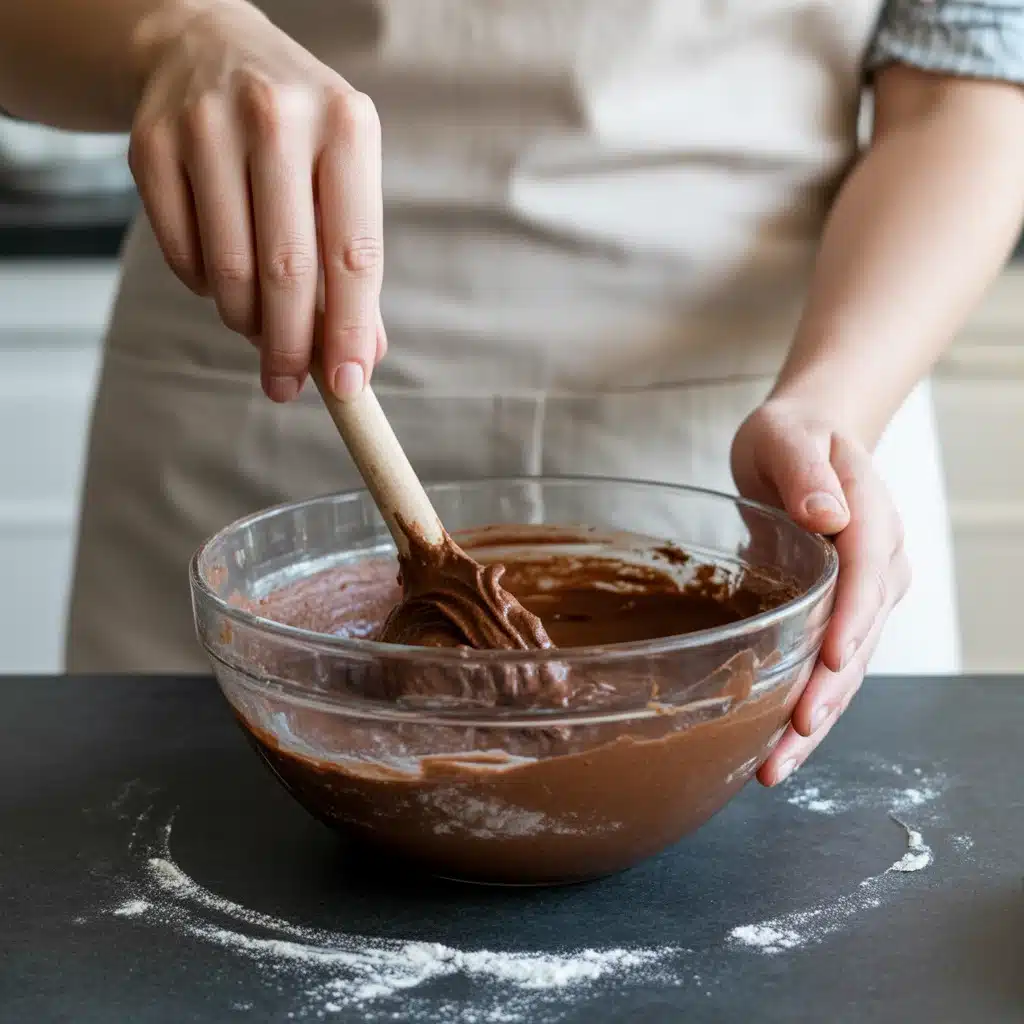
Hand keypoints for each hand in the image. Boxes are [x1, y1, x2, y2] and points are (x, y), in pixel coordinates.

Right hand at [128, 0, 385, 401]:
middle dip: (290, 346)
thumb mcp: (342, 177)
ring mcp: (206, 125)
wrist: (204, 46)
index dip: (350, 330)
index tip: (347, 386)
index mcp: (346, 126)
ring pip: (228, 269)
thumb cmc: (294, 133)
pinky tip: (219, 276)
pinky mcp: (150, 143)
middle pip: (287, 270)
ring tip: (256, 324)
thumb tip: (361, 358)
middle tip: (286, 385)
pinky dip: (203, 286)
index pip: (353, 254)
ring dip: (245, 320)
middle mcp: (278, 116)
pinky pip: (181, 253)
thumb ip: (354, 267)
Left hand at [730, 397, 910, 786]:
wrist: (804, 444)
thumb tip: (827, 513)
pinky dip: (805, 708)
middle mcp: (881, 566)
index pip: (869, 575)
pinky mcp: (840, 617)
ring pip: (846, 668)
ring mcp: (865, 598)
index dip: (852, 620)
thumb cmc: (791, 436)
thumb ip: (808, 471)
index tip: (830, 660)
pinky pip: (828, 669)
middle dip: (828, 694)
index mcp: (872, 519)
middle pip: (859, 637)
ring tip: (773, 767)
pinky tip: (775, 747)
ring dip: (814, 722)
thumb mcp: (789, 436)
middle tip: (789, 740)